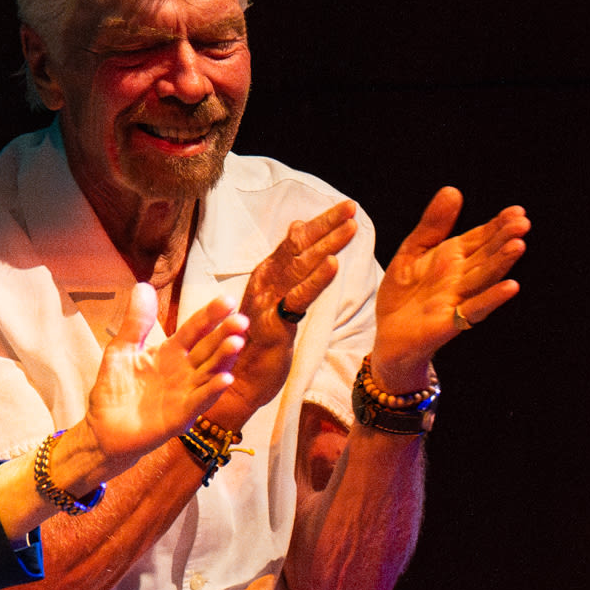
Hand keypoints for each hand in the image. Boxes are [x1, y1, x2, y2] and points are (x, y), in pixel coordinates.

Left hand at [83, 282, 246, 461]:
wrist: (103, 429)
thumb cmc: (115, 389)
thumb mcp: (122, 349)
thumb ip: (135, 322)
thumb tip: (144, 286)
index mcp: (172, 352)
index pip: (195, 330)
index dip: (210, 316)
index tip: (227, 300)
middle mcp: (184, 372)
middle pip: (209, 349)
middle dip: (225, 335)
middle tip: (241, 320)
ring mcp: (185, 394)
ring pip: (210, 373)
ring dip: (224, 359)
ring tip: (236, 343)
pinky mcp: (180, 417)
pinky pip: (200, 402)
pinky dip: (212, 391)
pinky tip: (225, 378)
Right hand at [219, 202, 359, 415]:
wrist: (238, 382)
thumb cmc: (256, 341)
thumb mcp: (273, 298)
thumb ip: (286, 266)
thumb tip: (298, 227)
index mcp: (266, 275)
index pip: (295, 241)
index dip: (320, 223)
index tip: (345, 208)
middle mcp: (265, 282)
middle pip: (298, 246)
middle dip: (326, 225)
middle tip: (351, 207)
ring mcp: (268, 301)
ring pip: (301, 267)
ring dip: (327, 245)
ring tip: (350, 228)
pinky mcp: (275, 324)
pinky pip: (299, 298)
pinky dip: (317, 280)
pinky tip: (333, 264)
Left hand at [364, 186, 527, 393]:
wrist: (388, 336)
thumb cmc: (403, 294)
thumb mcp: (413, 251)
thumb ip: (432, 224)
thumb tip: (453, 190)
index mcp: (453, 258)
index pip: (481, 238)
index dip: (498, 225)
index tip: (517, 211)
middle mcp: (461, 277)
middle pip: (487, 255)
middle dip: (504, 239)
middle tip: (523, 223)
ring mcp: (458, 299)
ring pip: (484, 278)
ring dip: (502, 263)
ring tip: (519, 246)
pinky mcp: (451, 321)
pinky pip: (475, 308)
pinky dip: (492, 298)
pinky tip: (510, 287)